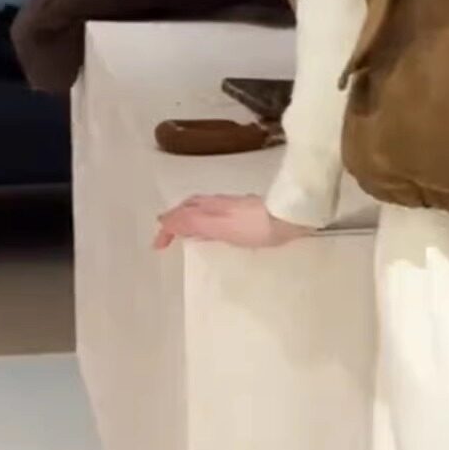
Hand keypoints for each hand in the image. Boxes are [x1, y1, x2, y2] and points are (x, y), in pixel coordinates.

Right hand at [152, 194, 311, 250]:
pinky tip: (217, 230)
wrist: (290, 217)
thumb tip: (166, 219)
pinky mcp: (249, 210)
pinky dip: (208, 220)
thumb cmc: (255, 226)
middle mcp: (221, 202)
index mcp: (211, 206)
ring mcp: (236, 205)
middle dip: (176, 218)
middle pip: (191, 206)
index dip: (167, 228)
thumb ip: (194, 222)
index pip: (181, 213)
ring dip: (191, 218)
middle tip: (168, 234)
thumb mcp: (220, 226)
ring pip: (205, 208)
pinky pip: (219, 212)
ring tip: (188, 233)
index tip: (158, 247)